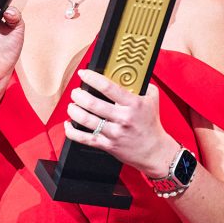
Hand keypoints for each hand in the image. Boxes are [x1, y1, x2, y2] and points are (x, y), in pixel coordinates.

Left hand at [63, 69, 177, 177]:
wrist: (154, 151)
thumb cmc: (150, 123)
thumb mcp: (151, 99)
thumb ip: (140, 84)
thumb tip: (126, 71)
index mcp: (133, 104)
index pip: (109, 87)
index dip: (92, 78)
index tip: (83, 74)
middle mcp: (123, 118)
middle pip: (92, 104)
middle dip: (78, 95)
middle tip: (76, 91)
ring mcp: (114, 133)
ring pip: (85, 120)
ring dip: (73, 110)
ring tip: (72, 105)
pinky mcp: (107, 145)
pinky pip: (83, 138)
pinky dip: (71, 131)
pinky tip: (69, 123)